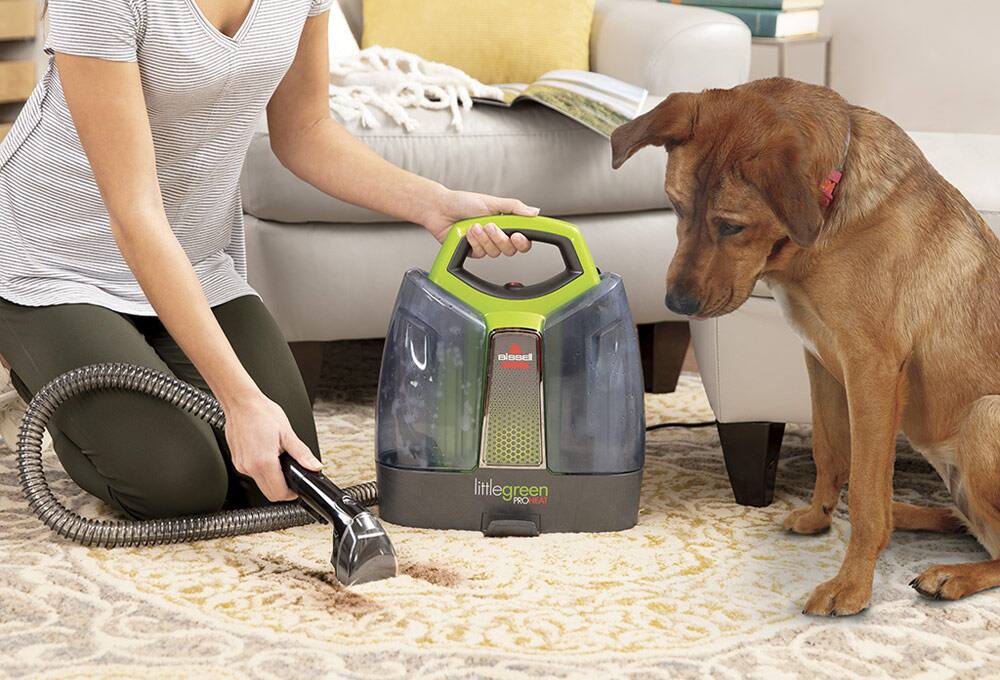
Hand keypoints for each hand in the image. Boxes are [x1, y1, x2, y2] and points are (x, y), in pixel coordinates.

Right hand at [224, 392, 322, 501]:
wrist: (241, 402)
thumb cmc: (261, 413)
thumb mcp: (287, 433)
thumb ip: (302, 454)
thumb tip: (314, 466)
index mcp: (263, 462)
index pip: (279, 493)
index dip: (292, 493)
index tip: (297, 486)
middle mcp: (249, 467)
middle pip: (269, 493)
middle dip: (283, 489)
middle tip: (291, 476)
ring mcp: (241, 465)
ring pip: (260, 484)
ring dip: (272, 479)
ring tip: (279, 461)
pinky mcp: (237, 461)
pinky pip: (252, 474)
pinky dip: (262, 471)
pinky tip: (267, 456)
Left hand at [423, 189, 539, 257]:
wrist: (440, 209)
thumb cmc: (463, 202)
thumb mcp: (492, 201)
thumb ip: (515, 207)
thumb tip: (534, 211)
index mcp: (505, 223)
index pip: (522, 239)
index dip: (522, 241)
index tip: (517, 235)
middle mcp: (497, 235)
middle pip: (510, 249)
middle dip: (499, 238)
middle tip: (490, 225)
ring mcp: (485, 244)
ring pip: (495, 252)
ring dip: (484, 238)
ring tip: (474, 225)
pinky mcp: (474, 251)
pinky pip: (480, 254)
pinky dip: (474, 242)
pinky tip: (468, 232)